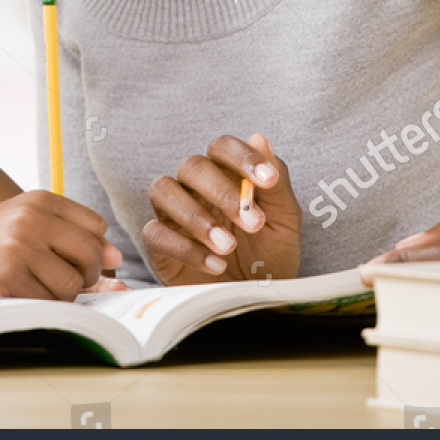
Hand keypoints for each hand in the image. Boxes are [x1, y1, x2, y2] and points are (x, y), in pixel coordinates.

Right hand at [0, 190, 123, 299]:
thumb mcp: (32, 224)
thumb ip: (75, 237)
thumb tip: (116, 260)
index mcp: (42, 200)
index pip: (97, 226)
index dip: (94, 248)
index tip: (77, 257)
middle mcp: (31, 219)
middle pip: (90, 254)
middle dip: (87, 274)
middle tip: (69, 278)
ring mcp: (18, 248)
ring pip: (71, 284)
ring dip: (65, 294)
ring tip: (44, 285)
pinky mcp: (6, 278)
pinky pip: (48, 302)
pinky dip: (45, 305)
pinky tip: (27, 293)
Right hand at [142, 133, 301, 285]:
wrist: (256, 301)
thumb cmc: (270, 256)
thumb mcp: (284, 223)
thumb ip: (276, 183)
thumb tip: (259, 138)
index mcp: (225, 174)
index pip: (222, 146)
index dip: (242, 157)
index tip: (268, 179)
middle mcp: (194, 187)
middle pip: (191, 166)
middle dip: (223, 193)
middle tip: (254, 225)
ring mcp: (172, 214)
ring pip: (163, 191)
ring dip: (197, 217)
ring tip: (229, 247)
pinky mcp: (158, 245)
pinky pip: (154, 233)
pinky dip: (185, 248)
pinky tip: (217, 266)